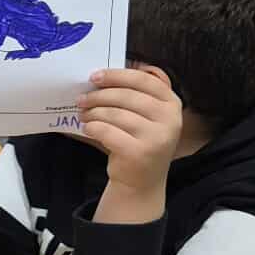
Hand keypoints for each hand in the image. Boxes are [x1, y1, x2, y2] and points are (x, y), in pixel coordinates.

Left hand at [79, 66, 182, 223]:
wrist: (142, 181)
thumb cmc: (139, 141)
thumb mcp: (148, 115)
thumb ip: (137, 93)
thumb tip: (104, 74)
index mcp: (172, 103)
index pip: (144, 79)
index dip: (117, 75)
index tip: (95, 76)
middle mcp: (170, 119)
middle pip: (126, 95)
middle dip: (99, 95)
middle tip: (82, 98)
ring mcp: (156, 137)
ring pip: (115, 113)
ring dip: (93, 112)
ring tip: (84, 114)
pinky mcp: (139, 152)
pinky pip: (107, 131)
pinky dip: (93, 127)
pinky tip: (88, 128)